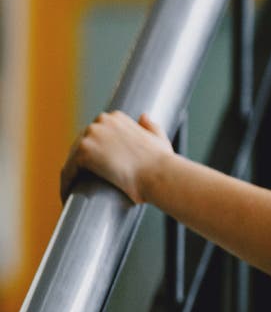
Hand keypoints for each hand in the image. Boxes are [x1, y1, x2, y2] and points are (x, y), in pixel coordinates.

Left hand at [61, 111, 175, 204]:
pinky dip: (67, 182)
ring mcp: (91, 135)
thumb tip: (143, 117)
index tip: (98, 166)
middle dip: (83, 162)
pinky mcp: (83, 152)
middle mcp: (101, 121)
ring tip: (76, 191)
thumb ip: (151, 127)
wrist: (159, 175)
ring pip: (73, 157)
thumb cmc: (162, 163)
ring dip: (73, 173)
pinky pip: (69, 170)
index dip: (96, 151)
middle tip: (86, 182)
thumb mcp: (159, 139)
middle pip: (82, 144)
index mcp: (116, 117)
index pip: (96, 133)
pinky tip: (68, 194)